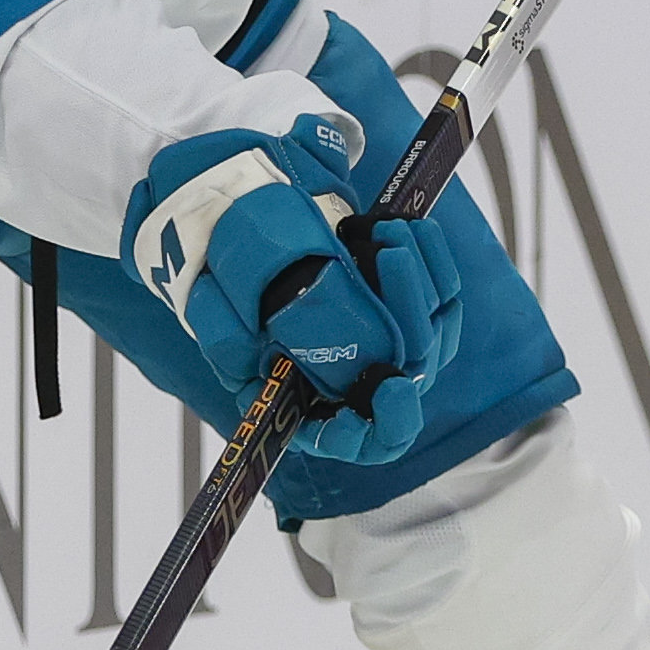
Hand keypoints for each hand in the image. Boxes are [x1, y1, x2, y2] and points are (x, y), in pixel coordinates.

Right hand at [127, 115, 462, 469]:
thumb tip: (253, 355)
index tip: (393, 386)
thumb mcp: (208, 304)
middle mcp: (348, 378)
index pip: (357, 436)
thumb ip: (224, 335)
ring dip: (421, 278)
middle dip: (408, 311)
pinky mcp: (402, 302)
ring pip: (433, 329)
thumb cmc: (218, 270)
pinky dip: (431, 259)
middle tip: (389, 254)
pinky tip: (408, 227)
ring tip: (389, 231)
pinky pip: (441, 294)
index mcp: (302, 400)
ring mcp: (381, 341)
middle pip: (408, 370)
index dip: (383, 425)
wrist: (228, 212)